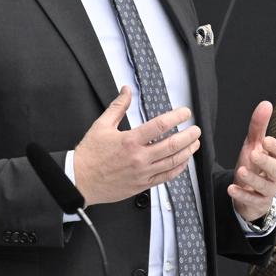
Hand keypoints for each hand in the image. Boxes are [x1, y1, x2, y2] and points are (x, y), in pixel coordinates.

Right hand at [73, 86, 200, 205]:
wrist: (79, 181)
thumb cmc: (89, 155)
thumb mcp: (101, 126)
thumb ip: (118, 107)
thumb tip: (127, 90)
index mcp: (130, 140)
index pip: (160, 126)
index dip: (177, 117)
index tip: (185, 112)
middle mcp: (139, 157)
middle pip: (172, 145)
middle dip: (189, 136)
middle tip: (196, 129)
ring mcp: (142, 173)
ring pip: (172, 162)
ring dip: (187, 151)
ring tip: (195, 144)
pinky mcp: (142, 185)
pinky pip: (166, 177)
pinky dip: (178, 169)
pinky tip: (183, 162)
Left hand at [228, 100, 275, 222]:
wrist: (251, 193)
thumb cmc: (255, 165)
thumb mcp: (254, 145)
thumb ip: (259, 127)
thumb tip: (266, 104)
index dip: (274, 147)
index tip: (265, 140)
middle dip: (265, 162)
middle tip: (253, 154)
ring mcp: (268, 190)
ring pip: (265, 186)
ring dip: (252, 178)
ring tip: (240, 171)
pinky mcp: (258, 202)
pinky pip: (252, 200)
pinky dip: (242, 195)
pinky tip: (231, 188)